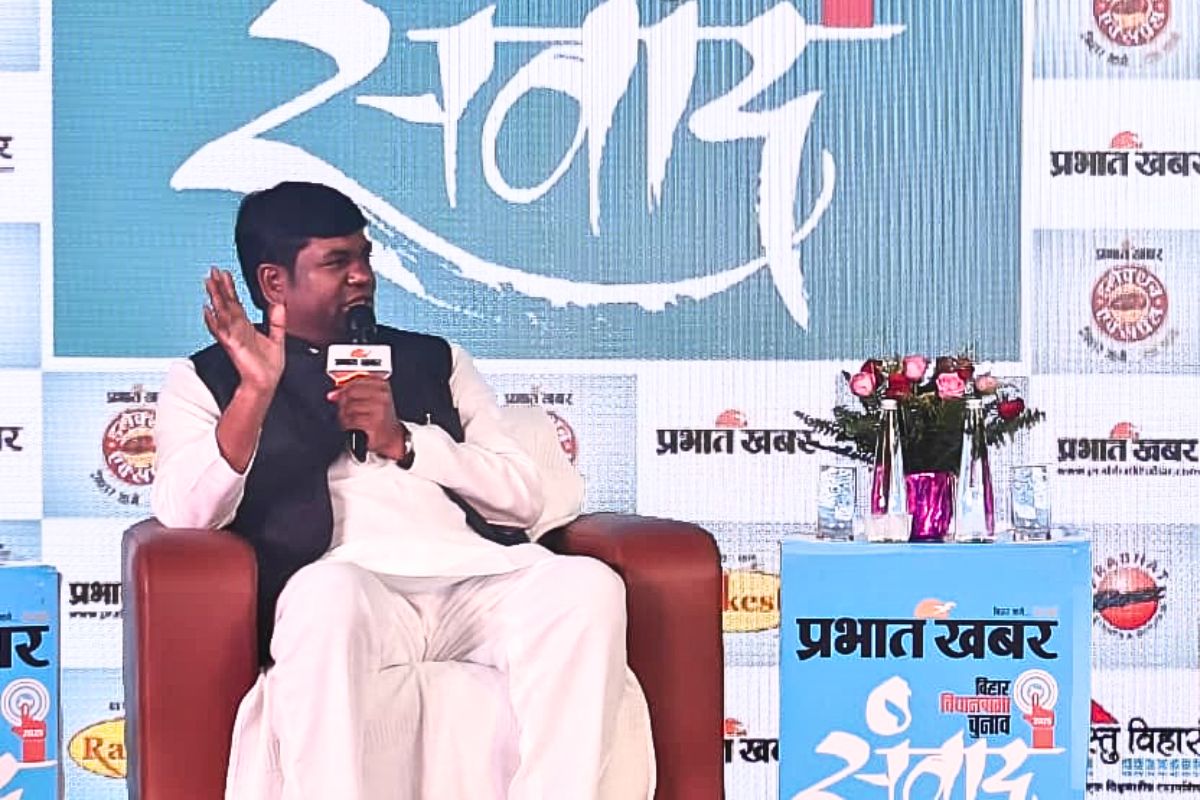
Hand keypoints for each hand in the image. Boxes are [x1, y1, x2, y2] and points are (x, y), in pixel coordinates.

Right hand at [202, 267, 284, 393]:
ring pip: (222, 313)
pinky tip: (207, 310)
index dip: (230, 288)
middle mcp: (237, 329)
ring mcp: (233, 336)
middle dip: (219, 287)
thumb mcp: (277, 337)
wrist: (266, 383)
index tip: (225, 274)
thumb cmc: (268, 366)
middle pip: (225, 304)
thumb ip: (277, 321)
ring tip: (209, 283)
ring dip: (215, 298)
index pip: (235, 302)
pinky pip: (222, 331)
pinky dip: (213, 320)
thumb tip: (279, 304)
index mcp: (245, 326)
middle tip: (212, 271)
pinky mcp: (233, 345)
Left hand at [326, 376, 407, 459]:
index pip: (357, 379)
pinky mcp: (374, 423)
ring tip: (349, 419)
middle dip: (342, 401)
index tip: (336, 393)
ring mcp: (380, 409)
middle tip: (342, 408)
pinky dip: (348, 424)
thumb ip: (352, 391)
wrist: (391, 436)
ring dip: (344, 415)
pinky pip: (352, 420)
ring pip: (350, 406)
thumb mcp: (370, 399)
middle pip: (351, 391)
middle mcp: (383, 396)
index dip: (343, 386)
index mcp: (382, 386)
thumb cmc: (378, 416)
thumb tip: (333, 394)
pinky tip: (351, 426)